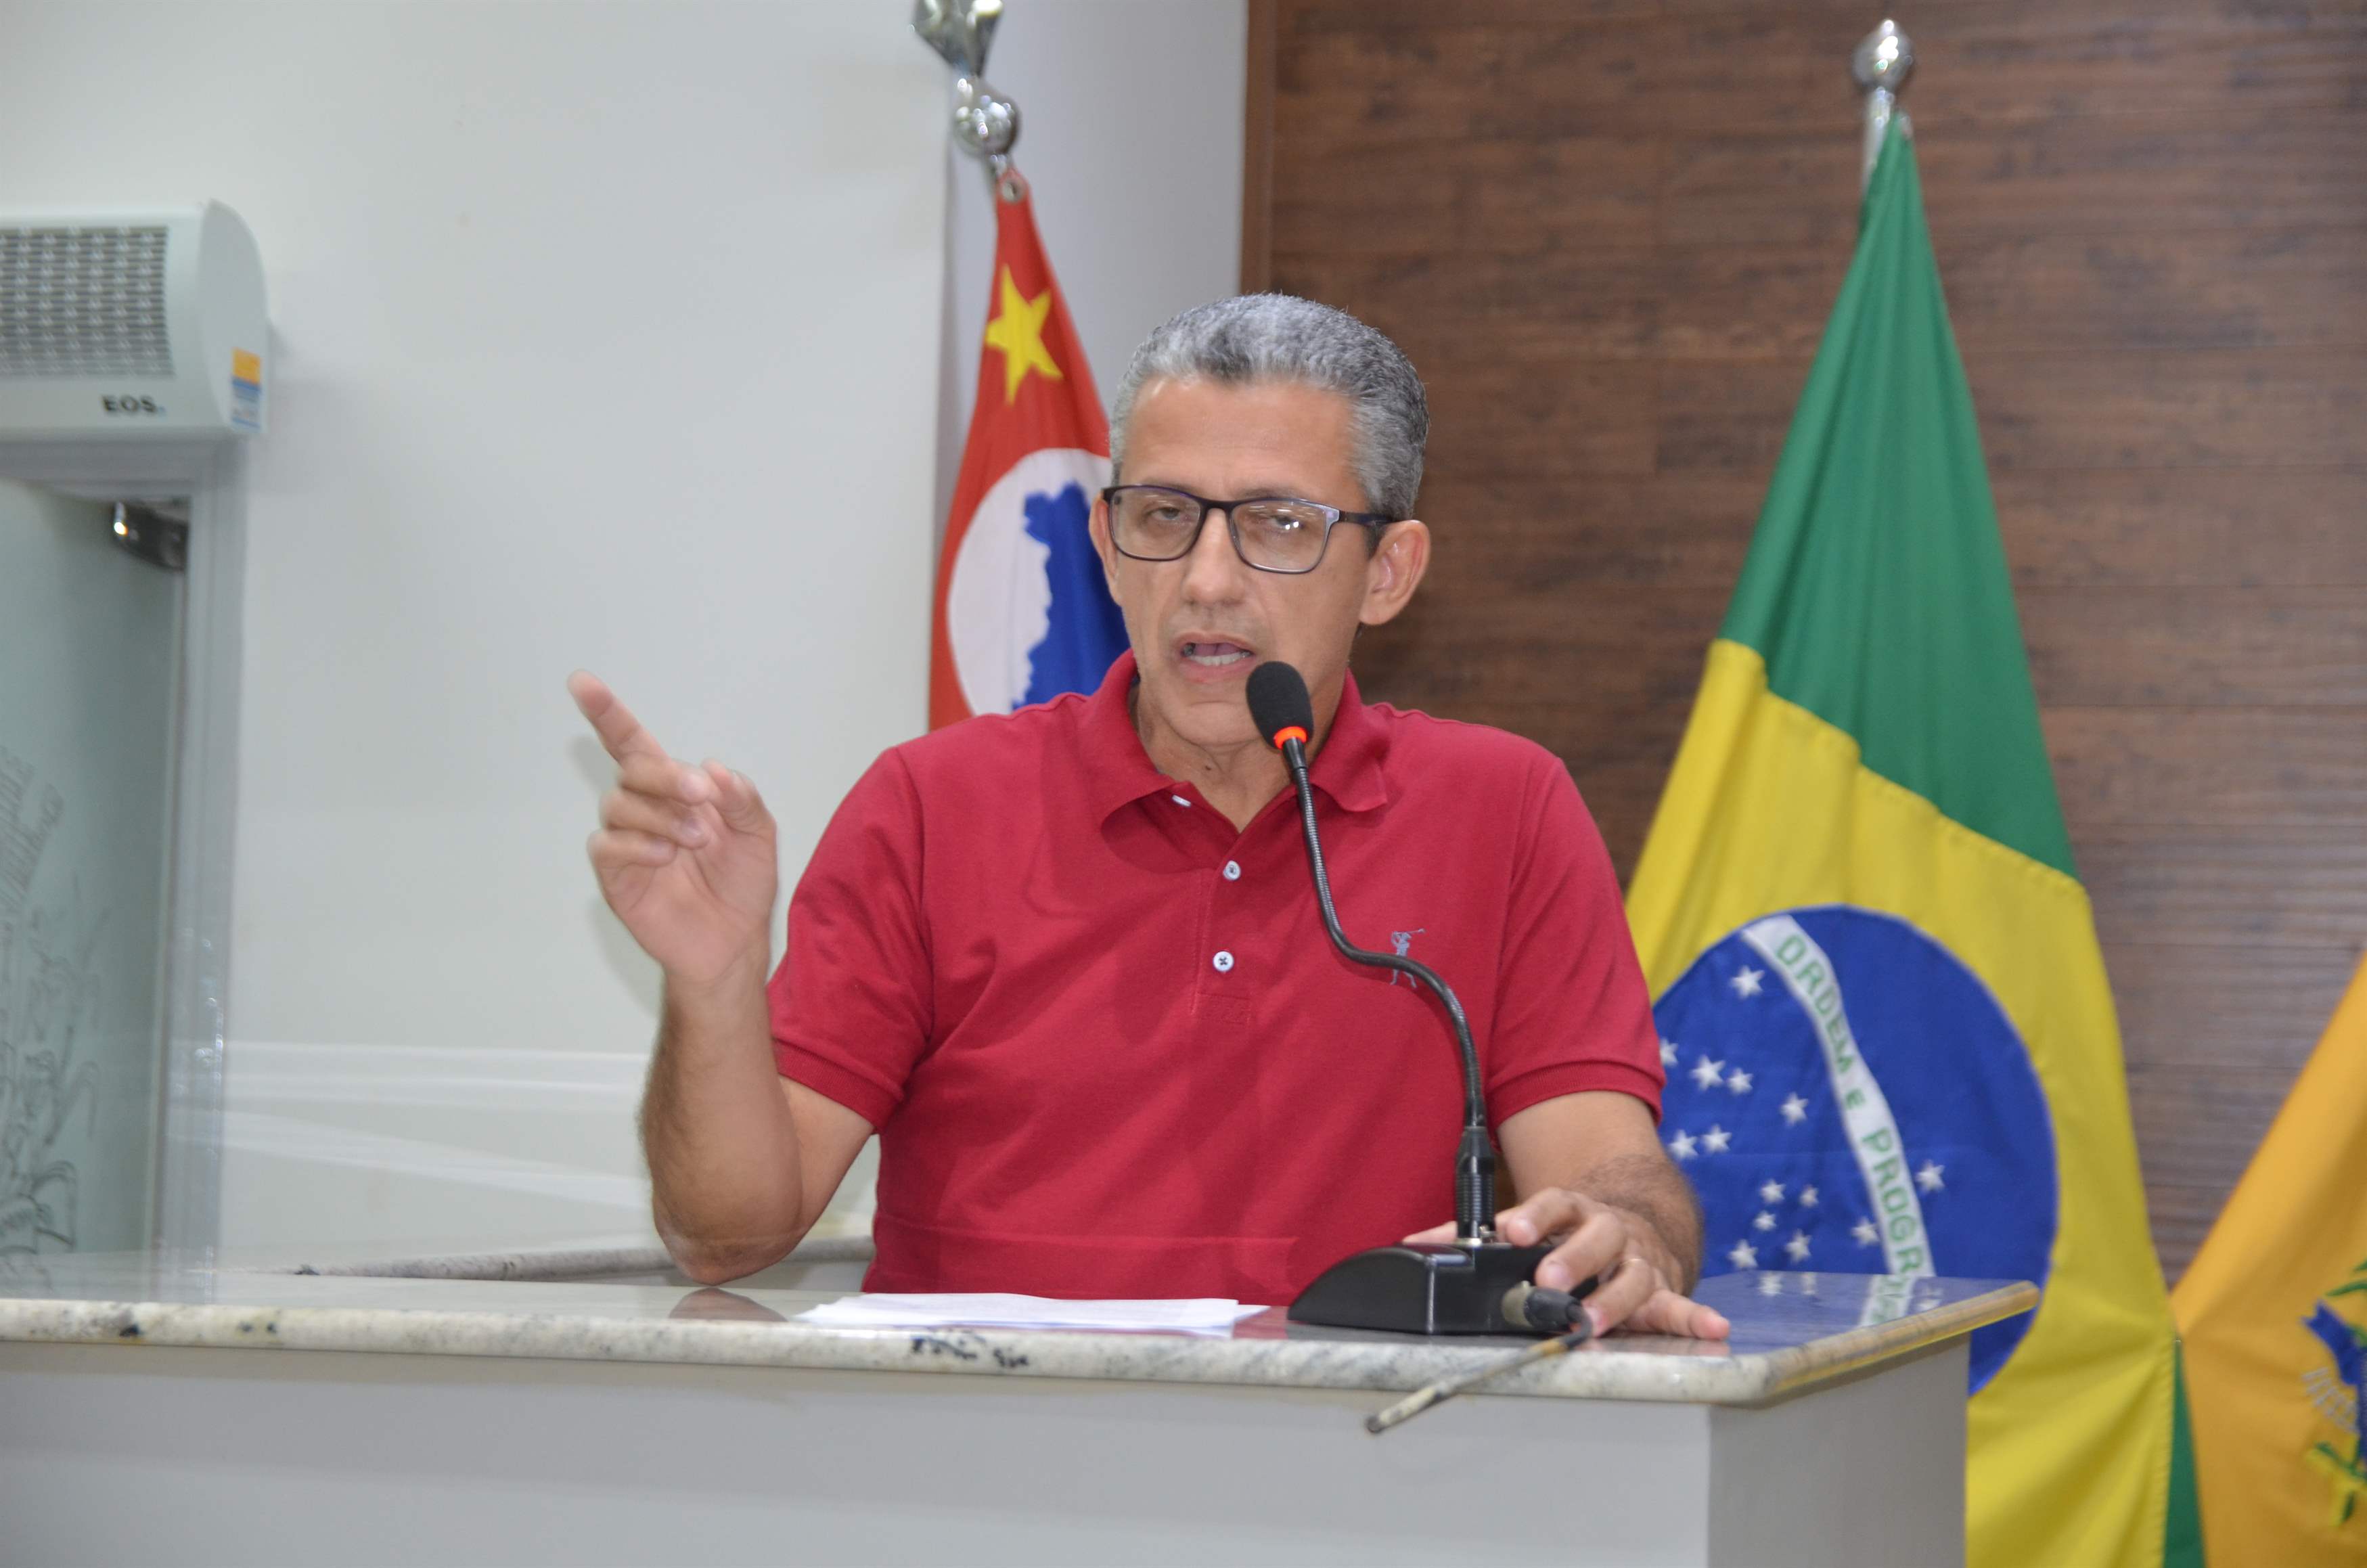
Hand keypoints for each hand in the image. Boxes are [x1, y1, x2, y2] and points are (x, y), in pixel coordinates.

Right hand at [570, 671, 777, 987]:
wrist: (735, 941)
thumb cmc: (742, 884)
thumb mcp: (758, 833)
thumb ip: (742, 797)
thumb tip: (712, 768)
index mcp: (673, 791)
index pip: (632, 744)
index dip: (608, 714)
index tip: (582, 682)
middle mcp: (644, 810)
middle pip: (631, 768)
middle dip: (666, 775)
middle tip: (702, 796)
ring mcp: (626, 842)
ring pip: (620, 804)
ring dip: (662, 814)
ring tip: (697, 840)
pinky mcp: (616, 876)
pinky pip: (607, 845)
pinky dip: (638, 843)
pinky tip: (667, 855)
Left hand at [1404, 1189, 1730, 1339]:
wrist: (1636, 1216)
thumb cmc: (1568, 1230)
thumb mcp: (1526, 1222)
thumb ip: (1468, 1235)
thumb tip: (1414, 1246)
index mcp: (1571, 1211)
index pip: (1552, 1204)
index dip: (1533, 1215)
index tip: (1512, 1228)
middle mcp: (1608, 1230)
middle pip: (1595, 1237)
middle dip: (1572, 1258)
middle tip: (1549, 1278)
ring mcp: (1638, 1258)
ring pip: (1631, 1274)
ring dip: (1615, 1298)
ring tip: (1595, 1320)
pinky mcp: (1663, 1288)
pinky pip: (1680, 1305)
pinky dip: (1697, 1317)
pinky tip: (1713, 1328)